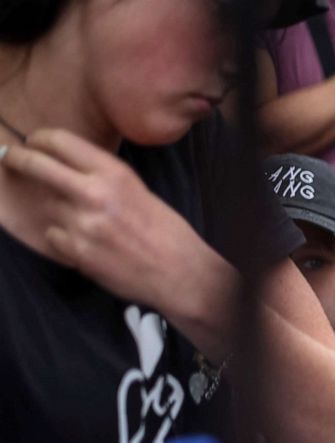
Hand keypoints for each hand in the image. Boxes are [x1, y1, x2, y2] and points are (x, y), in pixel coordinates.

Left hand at [0, 129, 225, 317]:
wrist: (179, 273)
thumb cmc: (167, 233)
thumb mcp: (140, 192)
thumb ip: (105, 178)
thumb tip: (69, 168)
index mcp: (115, 174)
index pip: (61, 142)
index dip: (40, 139)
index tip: (33, 142)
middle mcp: (95, 193)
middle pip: (38, 166)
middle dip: (19, 159)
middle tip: (11, 158)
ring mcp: (82, 223)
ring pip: (48, 206)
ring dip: (58, 212)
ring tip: (87, 225)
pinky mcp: (77, 250)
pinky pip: (53, 236)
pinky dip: (65, 240)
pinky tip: (90, 246)